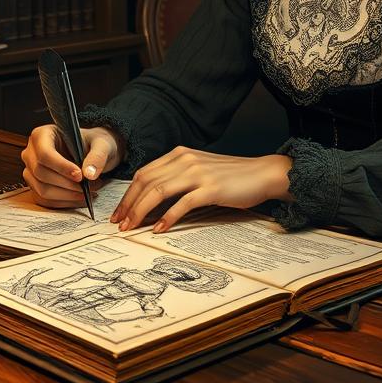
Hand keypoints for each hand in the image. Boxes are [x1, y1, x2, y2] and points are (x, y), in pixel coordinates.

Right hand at [20, 123, 120, 208]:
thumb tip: (89, 174)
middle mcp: (32, 153)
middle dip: (67, 184)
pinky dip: (64, 203)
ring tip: (88, 192)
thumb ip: (97, 156)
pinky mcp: (36, 186)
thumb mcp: (102, 143)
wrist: (92, 151)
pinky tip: (80, 198)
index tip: (80, 175)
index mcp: (42, 135)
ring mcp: (31, 171)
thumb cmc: (93, 143)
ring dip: (67, 195)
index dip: (61, 167)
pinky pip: (45, 200)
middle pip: (42, 173)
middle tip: (90, 186)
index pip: (45, 153)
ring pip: (42, 190)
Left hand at [110, 146, 292, 233]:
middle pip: (146, 182)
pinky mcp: (210, 188)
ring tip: (132, 228)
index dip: (128, 194)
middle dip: (128, 204)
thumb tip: (153, 199)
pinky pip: (182, 203)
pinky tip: (159, 229)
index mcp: (180, 154)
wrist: (262, 173)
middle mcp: (185, 159)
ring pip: (158, 191)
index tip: (120, 212)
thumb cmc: (231, 176)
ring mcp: (198, 173)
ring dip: (140, 211)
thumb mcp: (200, 169)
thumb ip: (178, 177)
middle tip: (119, 224)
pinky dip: (167, 217)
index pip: (144, 173)